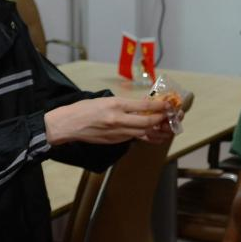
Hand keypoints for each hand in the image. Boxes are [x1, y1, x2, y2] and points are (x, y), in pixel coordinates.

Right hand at [44, 96, 172, 145]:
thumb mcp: (105, 100)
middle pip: (147, 123)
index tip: (169, 104)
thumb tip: (141, 105)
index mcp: (115, 105)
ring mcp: (117, 133)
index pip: (143, 107)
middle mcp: (118, 120)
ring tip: (166, 125)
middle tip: (172, 115)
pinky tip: (152, 133)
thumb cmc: (84, 109)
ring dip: (156, 129)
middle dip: (162, 119)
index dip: (159, 106)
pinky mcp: (115, 141)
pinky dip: (145, 135)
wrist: (68, 125)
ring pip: (143, 133)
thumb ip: (123, 104)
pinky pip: (134, 138)